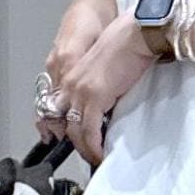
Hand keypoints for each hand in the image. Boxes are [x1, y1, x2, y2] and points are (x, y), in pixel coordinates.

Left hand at [36, 12, 156, 168]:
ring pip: (75, 131)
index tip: (76, 141)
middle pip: (64, 123)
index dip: (65, 128)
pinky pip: (90, 131)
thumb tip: (106, 105)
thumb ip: (100, 86)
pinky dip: (94, 146)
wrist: (136, 34)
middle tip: (88, 155)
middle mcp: (71, 83)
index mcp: (72, 75)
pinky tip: (101, 154)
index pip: (59, 108)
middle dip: (76, 144)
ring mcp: (80, 91)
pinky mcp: (94, 97)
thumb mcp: (106, 68)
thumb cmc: (127, 45)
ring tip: (96, 159)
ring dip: (85, 149)